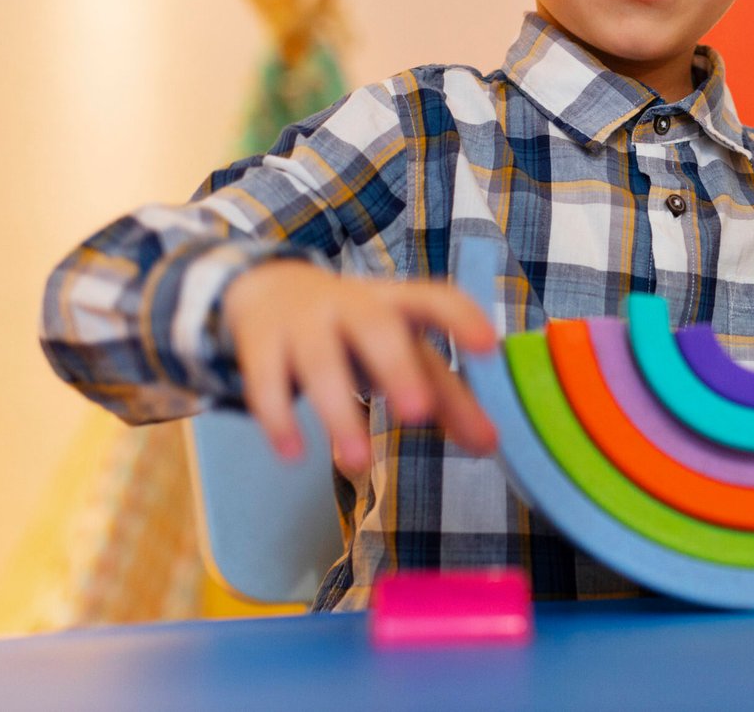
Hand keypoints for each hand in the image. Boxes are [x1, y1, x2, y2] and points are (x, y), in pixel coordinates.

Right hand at [222, 261, 499, 474]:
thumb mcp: (402, 349)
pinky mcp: (261, 345)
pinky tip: (292, 453)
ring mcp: (303, 322)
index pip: (434, 298)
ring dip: (339, 412)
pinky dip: (278, 418)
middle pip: (376, 326)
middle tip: (418, 414)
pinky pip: (266, 381)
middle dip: (396, 367)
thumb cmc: (358, 330)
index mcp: (397, 303)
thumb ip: (446, 395)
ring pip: (320, 360)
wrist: (271, 289)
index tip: (490, 345)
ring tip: (358, 463)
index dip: (461, 318)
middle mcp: (352, 304)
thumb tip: (492, 444)